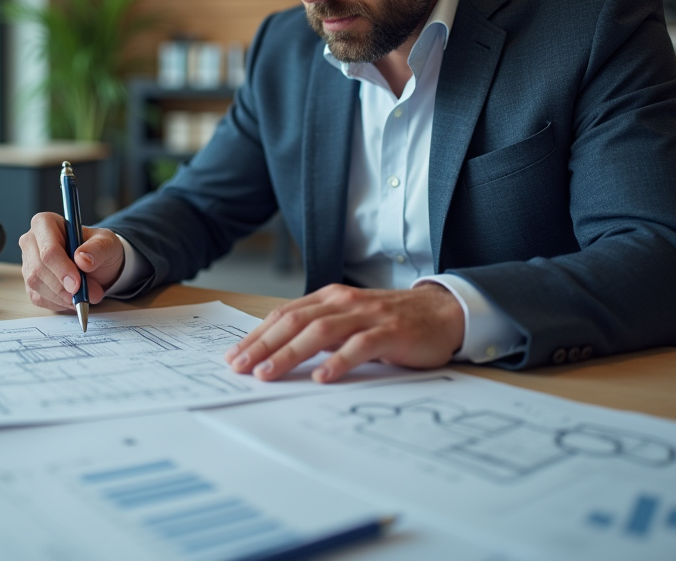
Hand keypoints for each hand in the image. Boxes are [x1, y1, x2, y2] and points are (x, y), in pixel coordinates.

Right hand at [19, 213, 124, 311]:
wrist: (98, 265)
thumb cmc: (98, 249)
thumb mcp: (107, 243)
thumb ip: (98, 249)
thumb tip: (83, 259)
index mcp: (46, 223)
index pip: (48, 249)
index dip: (62, 268)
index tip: (78, 283)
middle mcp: (31, 241)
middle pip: (38, 269)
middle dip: (63, 287)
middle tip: (86, 295)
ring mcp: (28, 263)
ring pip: (36, 286)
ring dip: (62, 296)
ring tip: (85, 295)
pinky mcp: (30, 283)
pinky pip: (39, 298)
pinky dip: (59, 303)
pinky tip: (73, 297)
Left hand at [224, 282, 463, 382]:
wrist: (442, 313)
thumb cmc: (390, 322)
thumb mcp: (349, 321)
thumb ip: (319, 331)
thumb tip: (277, 353)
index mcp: (329, 298)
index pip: (284, 315)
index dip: (257, 335)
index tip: (234, 356)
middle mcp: (344, 302)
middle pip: (294, 322)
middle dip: (263, 345)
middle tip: (240, 368)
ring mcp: (367, 316)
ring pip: (320, 332)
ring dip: (290, 354)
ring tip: (269, 374)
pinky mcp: (390, 333)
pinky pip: (360, 346)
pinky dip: (338, 361)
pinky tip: (321, 377)